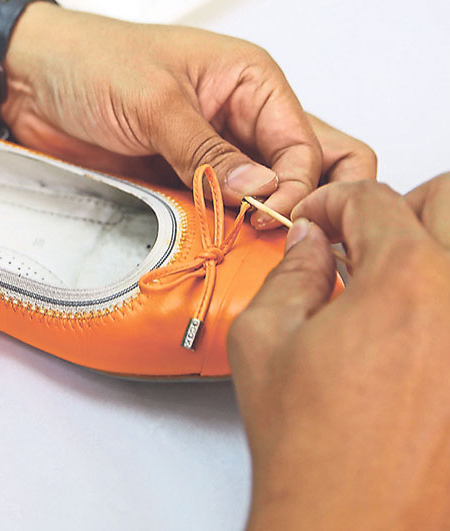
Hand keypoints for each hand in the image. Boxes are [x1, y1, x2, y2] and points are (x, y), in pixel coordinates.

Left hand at [3, 5, 375, 221]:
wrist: (29, 80)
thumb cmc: (90, 60)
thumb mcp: (153, 100)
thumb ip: (206, 150)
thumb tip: (262, 191)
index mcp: (252, 80)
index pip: (306, 144)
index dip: (297, 186)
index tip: (268, 217)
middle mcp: (244, 118)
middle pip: (310, 169)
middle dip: (306, 206)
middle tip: (279, 239)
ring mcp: (217, 155)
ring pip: (269, 199)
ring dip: (263, 228)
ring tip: (248, 254)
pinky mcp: (186, 183)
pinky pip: (223, 216)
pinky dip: (226, 236)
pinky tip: (218, 253)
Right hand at [229, 174, 449, 530]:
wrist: (356, 529)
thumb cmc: (316, 454)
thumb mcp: (266, 340)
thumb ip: (291, 272)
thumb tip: (310, 245)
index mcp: (408, 281)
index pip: (373, 199)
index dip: (331, 204)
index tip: (318, 224)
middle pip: (448, 200)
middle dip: (400, 208)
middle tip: (368, 239)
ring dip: (432, 252)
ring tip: (399, 284)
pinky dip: (443, 307)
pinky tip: (417, 335)